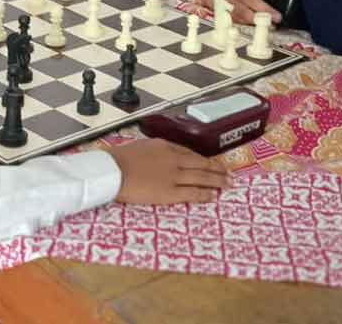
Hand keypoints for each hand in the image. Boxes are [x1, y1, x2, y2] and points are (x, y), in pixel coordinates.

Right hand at [109, 139, 231, 204]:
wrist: (112, 171)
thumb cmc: (119, 160)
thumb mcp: (139, 147)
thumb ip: (152, 152)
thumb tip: (156, 157)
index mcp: (164, 146)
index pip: (189, 152)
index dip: (202, 158)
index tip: (210, 161)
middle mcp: (173, 159)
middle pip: (202, 163)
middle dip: (217, 168)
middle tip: (228, 172)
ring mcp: (174, 176)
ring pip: (202, 177)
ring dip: (217, 180)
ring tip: (228, 183)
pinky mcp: (170, 192)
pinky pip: (192, 193)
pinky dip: (204, 194)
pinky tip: (212, 196)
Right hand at [183, 0, 280, 23]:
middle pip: (253, 2)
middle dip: (266, 11)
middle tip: (277, 17)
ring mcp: (230, 3)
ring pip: (245, 14)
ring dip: (257, 21)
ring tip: (268, 26)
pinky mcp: (224, 11)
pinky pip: (236, 19)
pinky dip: (245, 23)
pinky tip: (253, 27)